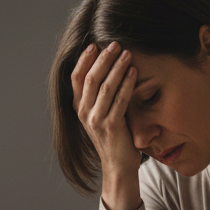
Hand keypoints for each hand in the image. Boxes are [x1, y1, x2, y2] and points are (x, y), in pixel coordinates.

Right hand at [71, 42, 140, 209]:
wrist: (118, 166)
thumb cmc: (114, 137)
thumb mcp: (101, 114)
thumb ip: (99, 96)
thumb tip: (106, 68)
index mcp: (79, 108)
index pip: (76, 77)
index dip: (84, 59)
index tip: (94, 45)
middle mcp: (84, 113)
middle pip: (90, 78)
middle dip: (103, 59)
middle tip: (115, 43)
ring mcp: (96, 120)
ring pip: (105, 86)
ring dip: (116, 67)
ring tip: (127, 53)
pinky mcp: (111, 126)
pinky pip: (119, 100)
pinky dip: (127, 83)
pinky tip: (133, 72)